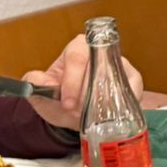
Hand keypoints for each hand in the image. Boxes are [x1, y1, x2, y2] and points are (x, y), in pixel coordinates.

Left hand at [24, 33, 143, 130]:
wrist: (75, 114)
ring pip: (115, 79)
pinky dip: (122, 103)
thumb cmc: (59, 100)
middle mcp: (100, 51)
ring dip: (104, 101)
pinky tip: (112, 115)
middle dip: (86, 96)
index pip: (76, 58)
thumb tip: (34, 78)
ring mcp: (118, 64)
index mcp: (77, 48)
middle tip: (78, 114)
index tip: (66, 104)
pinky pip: (132, 89)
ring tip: (93, 117)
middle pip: (97, 69)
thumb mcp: (42, 95)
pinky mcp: (132, 78)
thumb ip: (34, 86)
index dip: (72, 82)